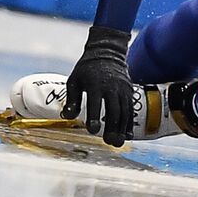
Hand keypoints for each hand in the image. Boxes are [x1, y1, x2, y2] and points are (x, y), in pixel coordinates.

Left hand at [62, 26, 132, 146]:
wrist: (107, 53)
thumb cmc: (86, 70)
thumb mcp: (74, 81)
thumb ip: (72, 100)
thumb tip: (66, 117)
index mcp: (95, 83)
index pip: (95, 102)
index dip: (94, 117)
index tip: (92, 131)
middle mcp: (111, 86)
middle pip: (114, 109)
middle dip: (112, 127)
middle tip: (109, 142)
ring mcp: (122, 89)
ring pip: (124, 111)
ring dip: (121, 128)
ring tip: (117, 143)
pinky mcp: (129, 92)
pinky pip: (130, 109)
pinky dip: (129, 123)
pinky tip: (127, 136)